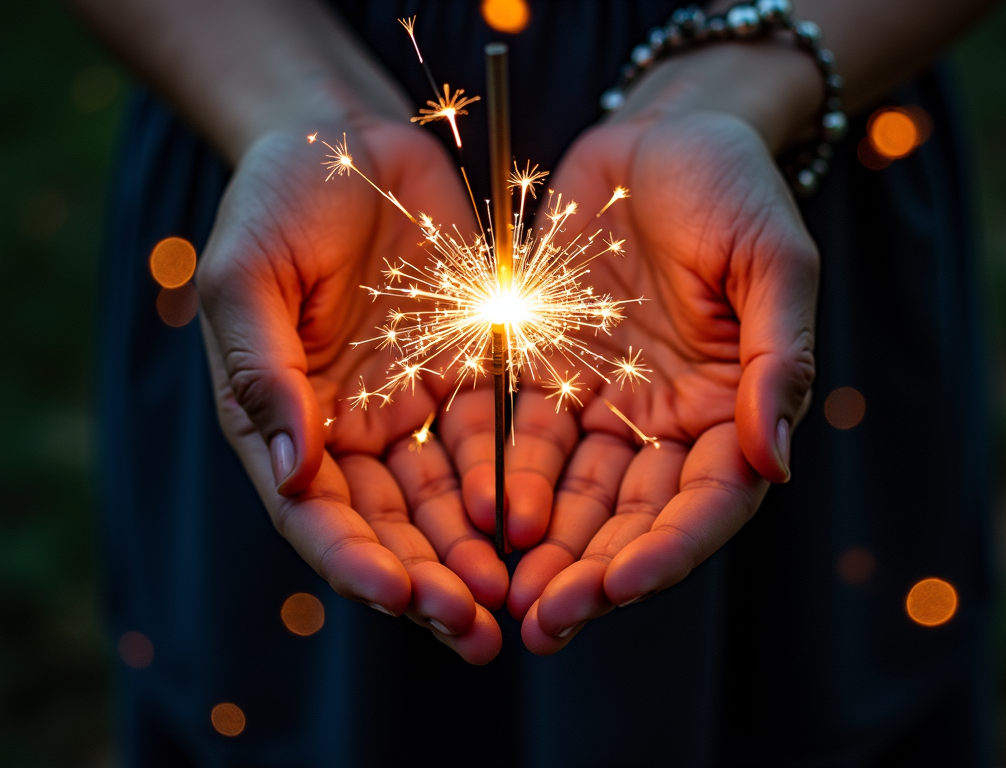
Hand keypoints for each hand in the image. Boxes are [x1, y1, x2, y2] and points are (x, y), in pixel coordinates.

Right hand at [196, 120, 506, 663]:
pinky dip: (512, 486)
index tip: (397, 595)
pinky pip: (495, 442)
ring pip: (447, 501)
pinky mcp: (470, 374)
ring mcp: (412, 405)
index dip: (354, 560)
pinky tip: (536, 524)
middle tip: (473, 628)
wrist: (350, 137)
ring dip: (475, 554)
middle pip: (391, 526)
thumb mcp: (246, 273)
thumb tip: (290, 472)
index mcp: (284, 418)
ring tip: (512, 599)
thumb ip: (261, 369)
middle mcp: (351, 429)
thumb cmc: (278, 196)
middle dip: (428, 582)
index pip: (318, 513)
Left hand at [502, 110, 818, 651]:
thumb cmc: (732, 187)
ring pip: (571, 496)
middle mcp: (664, 422)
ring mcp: (603, 403)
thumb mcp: (773, 261)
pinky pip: (520, 438)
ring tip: (501, 597)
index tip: (619, 587)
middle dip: (590, 574)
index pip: (705, 504)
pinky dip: (500, 482)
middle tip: (544, 623)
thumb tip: (779, 461)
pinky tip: (474, 519)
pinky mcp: (545, 374)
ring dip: (539, 550)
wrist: (658, 134)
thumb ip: (775, 359)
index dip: (667, 551)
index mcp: (730, 409)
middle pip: (630, 518)